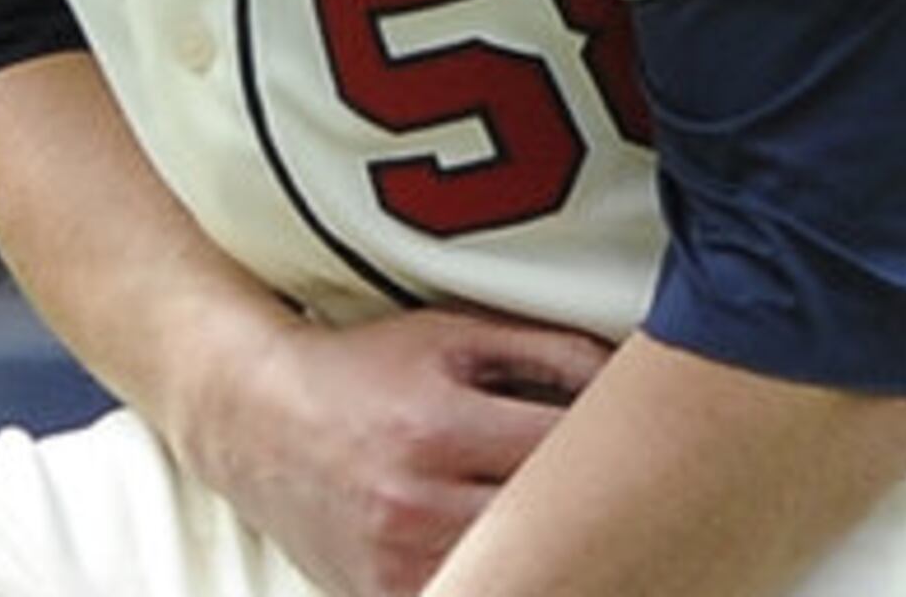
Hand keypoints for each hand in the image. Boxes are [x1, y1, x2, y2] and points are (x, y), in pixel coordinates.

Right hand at [178, 305, 612, 596]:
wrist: (258, 420)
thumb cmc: (365, 369)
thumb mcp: (453, 335)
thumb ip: (548, 350)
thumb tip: (633, 375)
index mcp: (437, 426)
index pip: (564, 451)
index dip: (618, 446)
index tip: (647, 442)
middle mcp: (414, 502)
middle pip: (548, 522)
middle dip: (595, 505)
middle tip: (635, 493)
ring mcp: (397, 561)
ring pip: (519, 570)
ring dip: (555, 548)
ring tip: (580, 525)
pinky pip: (475, 591)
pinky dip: (506, 574)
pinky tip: (524, 553)